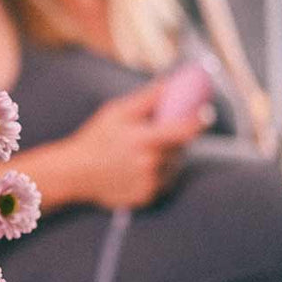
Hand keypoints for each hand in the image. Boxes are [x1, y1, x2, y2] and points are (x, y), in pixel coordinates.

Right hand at [67, 81, 207, 208]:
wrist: (74, 173)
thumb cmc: (95, 138)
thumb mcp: (116, 112)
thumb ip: (146, 99)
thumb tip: (170, 83)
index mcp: (144, 140)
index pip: (184, 130)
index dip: (199, 120)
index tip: (206, 113)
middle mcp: (150, 164)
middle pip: (181, 148)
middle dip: (175, 138)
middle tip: (157, 133)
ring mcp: (149, 184)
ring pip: (174, 166)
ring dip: (168, 157)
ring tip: (142, 152)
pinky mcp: (147, 198)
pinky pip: (164, 182)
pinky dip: (158, 174)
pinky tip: (138, 168)